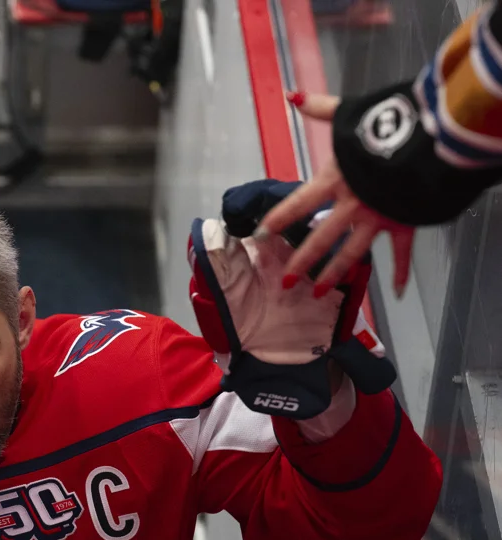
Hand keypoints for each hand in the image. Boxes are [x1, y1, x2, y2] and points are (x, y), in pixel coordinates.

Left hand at [255, 92, 415, 296]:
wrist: (432, 138)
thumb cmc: (387, 124)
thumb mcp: (349, 114)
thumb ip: (319, 109)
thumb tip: (291, 95)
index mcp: (334, 179)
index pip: (296, 204)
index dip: (276, 220)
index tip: (259, 235)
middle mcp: (351, 204)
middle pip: (320, 239)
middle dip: (301, 262)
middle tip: (285, 282)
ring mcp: (377, 217)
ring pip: (351, 253)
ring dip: (334, 274)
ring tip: (318, 293)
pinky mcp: (403, 222)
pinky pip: (400, 253)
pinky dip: (399, 272)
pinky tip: (394, 292)